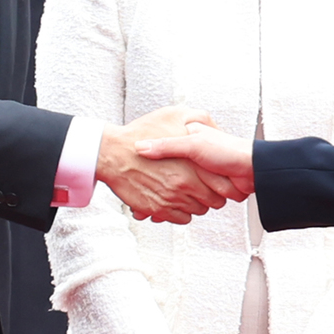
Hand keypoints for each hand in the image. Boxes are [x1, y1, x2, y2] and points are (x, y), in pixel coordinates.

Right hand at [96, 105, 234, 224]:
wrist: (111, 152)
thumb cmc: (138, 133)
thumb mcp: (172, 115)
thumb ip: (197, 118)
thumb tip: (212, 124)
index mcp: (193, 162)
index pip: (222, 183)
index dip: (222, 182)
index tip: (217, 179)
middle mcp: (185, 182)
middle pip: (213, 200)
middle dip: (210, 195)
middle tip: (203, 186)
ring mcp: (171, 197)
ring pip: (197, 210)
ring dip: (194, 203)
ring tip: (186, 192)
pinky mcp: (158, 208)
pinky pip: (181, 218)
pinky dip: (180, 212)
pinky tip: (175, 201)